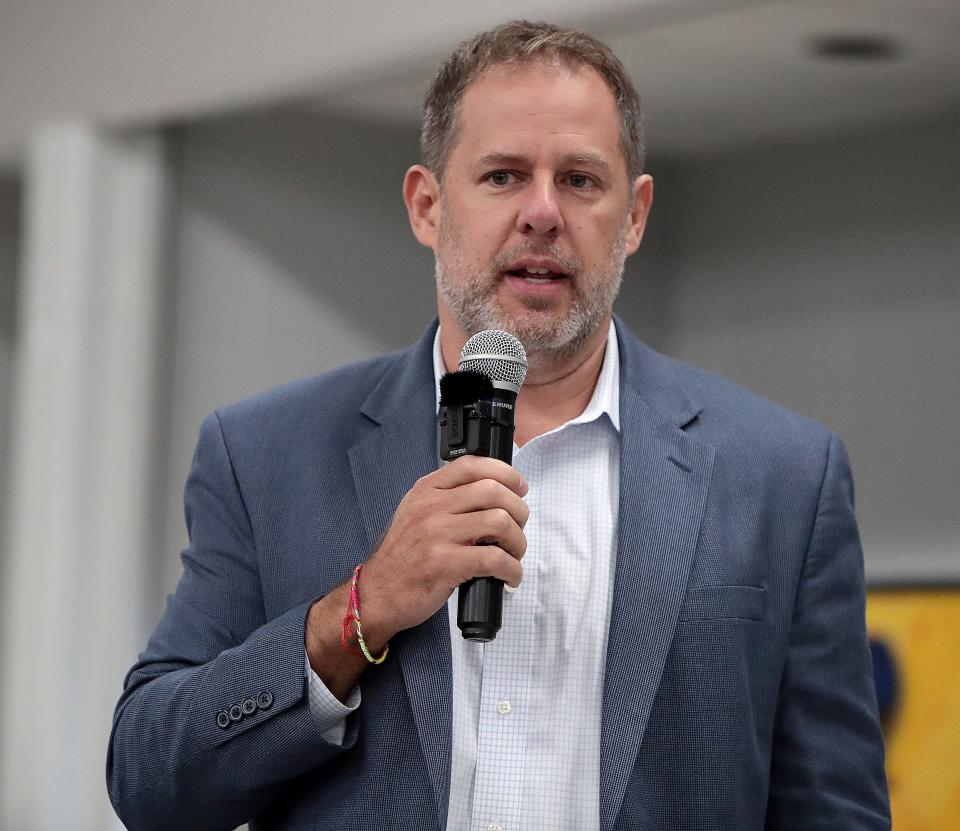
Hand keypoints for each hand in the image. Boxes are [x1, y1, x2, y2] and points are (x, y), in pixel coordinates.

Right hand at [359, 455, 528, 638]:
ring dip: (517, 541)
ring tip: (514, 554)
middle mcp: (431, 507)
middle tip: (518, 527)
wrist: (378, 593)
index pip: (472, 465)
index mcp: (427, 490)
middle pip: (493, 491)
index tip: (519, 488)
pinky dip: (511, 569)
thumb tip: (494, 493)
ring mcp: (437, 534)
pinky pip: (494, 559)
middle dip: (518, 510)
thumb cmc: (404, 556)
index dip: (505, 473)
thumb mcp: (416, 513)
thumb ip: (448, 498)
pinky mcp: (444, 564)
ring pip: (499, 522)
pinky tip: (509, 576)